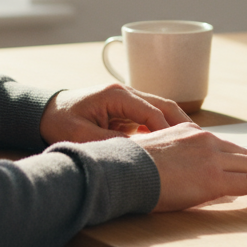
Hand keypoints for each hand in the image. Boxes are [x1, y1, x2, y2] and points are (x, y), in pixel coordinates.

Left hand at [41, 83, 193, 143]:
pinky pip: (151, 116)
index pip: (152, 113)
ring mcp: (127, 99)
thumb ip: (109, 143)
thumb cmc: (59, 121)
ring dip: (177, 125)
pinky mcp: (126, 109)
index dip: (167, 132)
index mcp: (116, 95)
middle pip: (164, 105)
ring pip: (161, 109)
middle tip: (201, 144)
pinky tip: (173, 144)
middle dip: (183, 124)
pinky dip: (164, 128)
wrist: (45, 111)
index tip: (181, 150)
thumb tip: (137, 154)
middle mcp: (126, 93)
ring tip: (194, 144)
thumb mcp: (81, 135)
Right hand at [132, 123, 246, 210]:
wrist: (124, 171)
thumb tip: (175, 170)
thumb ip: (169, 157)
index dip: (239, 156)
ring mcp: (212, 157)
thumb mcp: (151, 153)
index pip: (222, 144)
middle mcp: (204, 140)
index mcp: (188, 131)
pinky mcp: (216, 178)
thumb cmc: (128, 167)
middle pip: (242, 153)